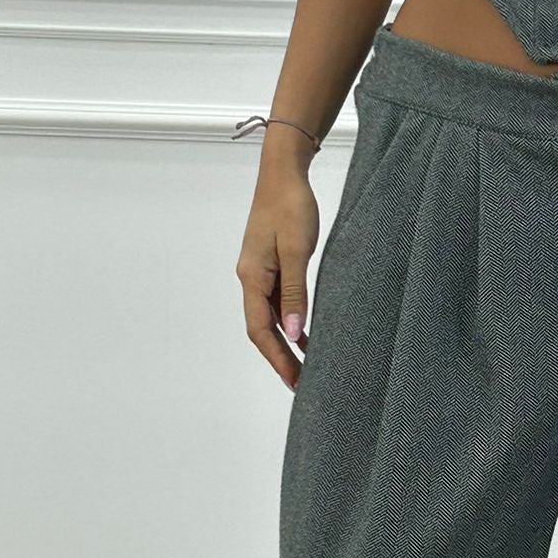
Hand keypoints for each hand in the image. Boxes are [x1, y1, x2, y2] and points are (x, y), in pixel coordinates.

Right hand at [236, 144, 320, 389]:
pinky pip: (278, 302)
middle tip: (301, 385)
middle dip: (280, 358)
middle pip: (262, 329)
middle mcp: (251, 278)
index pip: (259, 330)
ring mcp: (260, 272)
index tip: (294, 382)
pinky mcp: (272, 265)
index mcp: (251, 277)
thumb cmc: (290, 205)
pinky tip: (307, 335)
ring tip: (306, 368)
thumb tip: (292, 333)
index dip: (276, 358)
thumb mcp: (296, 250)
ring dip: (286, 343)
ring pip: (270, 318)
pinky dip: (291, 322)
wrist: (283, 172)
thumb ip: (294, 293)